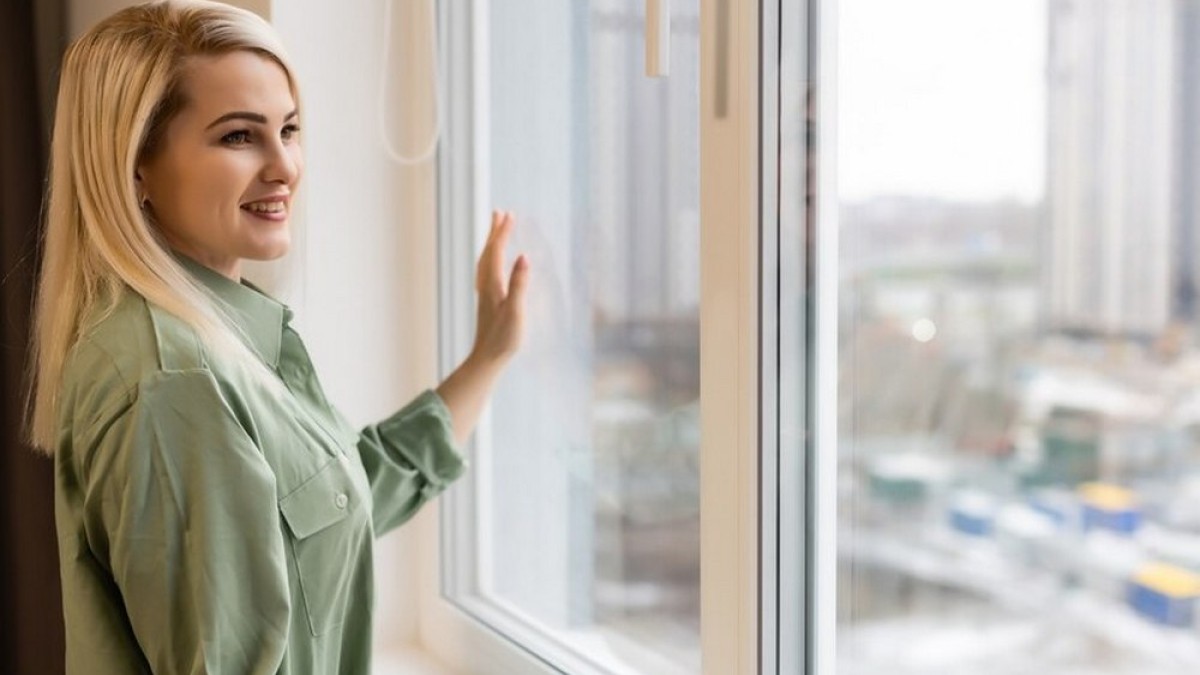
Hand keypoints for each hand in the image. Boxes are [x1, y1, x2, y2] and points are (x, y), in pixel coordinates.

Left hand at [470, 210, 529, 366]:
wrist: (487, 359)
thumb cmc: (504, 339)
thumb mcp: (516, 311)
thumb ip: (519, 284)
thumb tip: (524, 257)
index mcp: (492, 285)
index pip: (496, 252)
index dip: (503, 233)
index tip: (509, 215)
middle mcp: (485, 285)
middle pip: (488, 252)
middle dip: (495, 232)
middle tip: (500, 213)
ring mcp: (485, 293)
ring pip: (486, 260)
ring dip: (491, 243)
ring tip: (497, 230)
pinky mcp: (487, 300)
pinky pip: (487, 270)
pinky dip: (491, 258)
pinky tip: (494, 262)